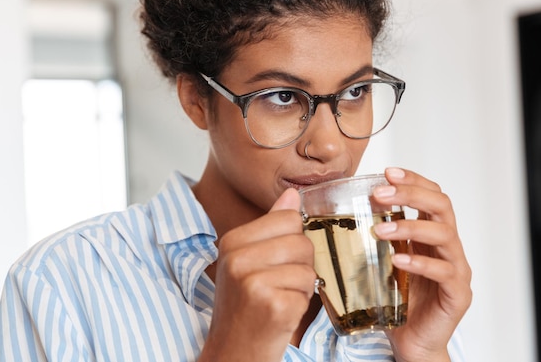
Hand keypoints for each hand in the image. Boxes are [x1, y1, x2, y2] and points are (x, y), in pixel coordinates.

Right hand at [199, 188, 316, 361]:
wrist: (233, 351)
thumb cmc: (244, 305)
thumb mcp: (248, 260)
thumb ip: (272, 225)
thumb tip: (292, 193)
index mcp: (232, 241)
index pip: (288, 217)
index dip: (292, 240)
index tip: (275, 261)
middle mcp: (238, 259)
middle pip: (301, 241)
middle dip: (300, 265)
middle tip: (278, 285)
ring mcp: (254, 282)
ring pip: (308, 267)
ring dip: (302, 286)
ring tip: (279, 298)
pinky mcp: (273, 305)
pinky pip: (309, 290)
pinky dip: (301, 304)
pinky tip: (281, 312)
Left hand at [372, 168, 471, 361]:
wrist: (411, 343)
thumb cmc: (394, 302)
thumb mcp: (379, 262)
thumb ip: (369, 239)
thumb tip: (329, 216)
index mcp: (431, 234)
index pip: (431, 195)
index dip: (413, 180)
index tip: (387, 172)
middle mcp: (448, 246)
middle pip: (442, 205)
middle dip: (411, 193)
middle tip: (380, 193)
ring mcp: (456, 269)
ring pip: (444, 234)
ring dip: (409, 226)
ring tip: (379, 229)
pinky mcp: (457, 294)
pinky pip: (444, 271)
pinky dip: (421, 262)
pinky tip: (399, 261)